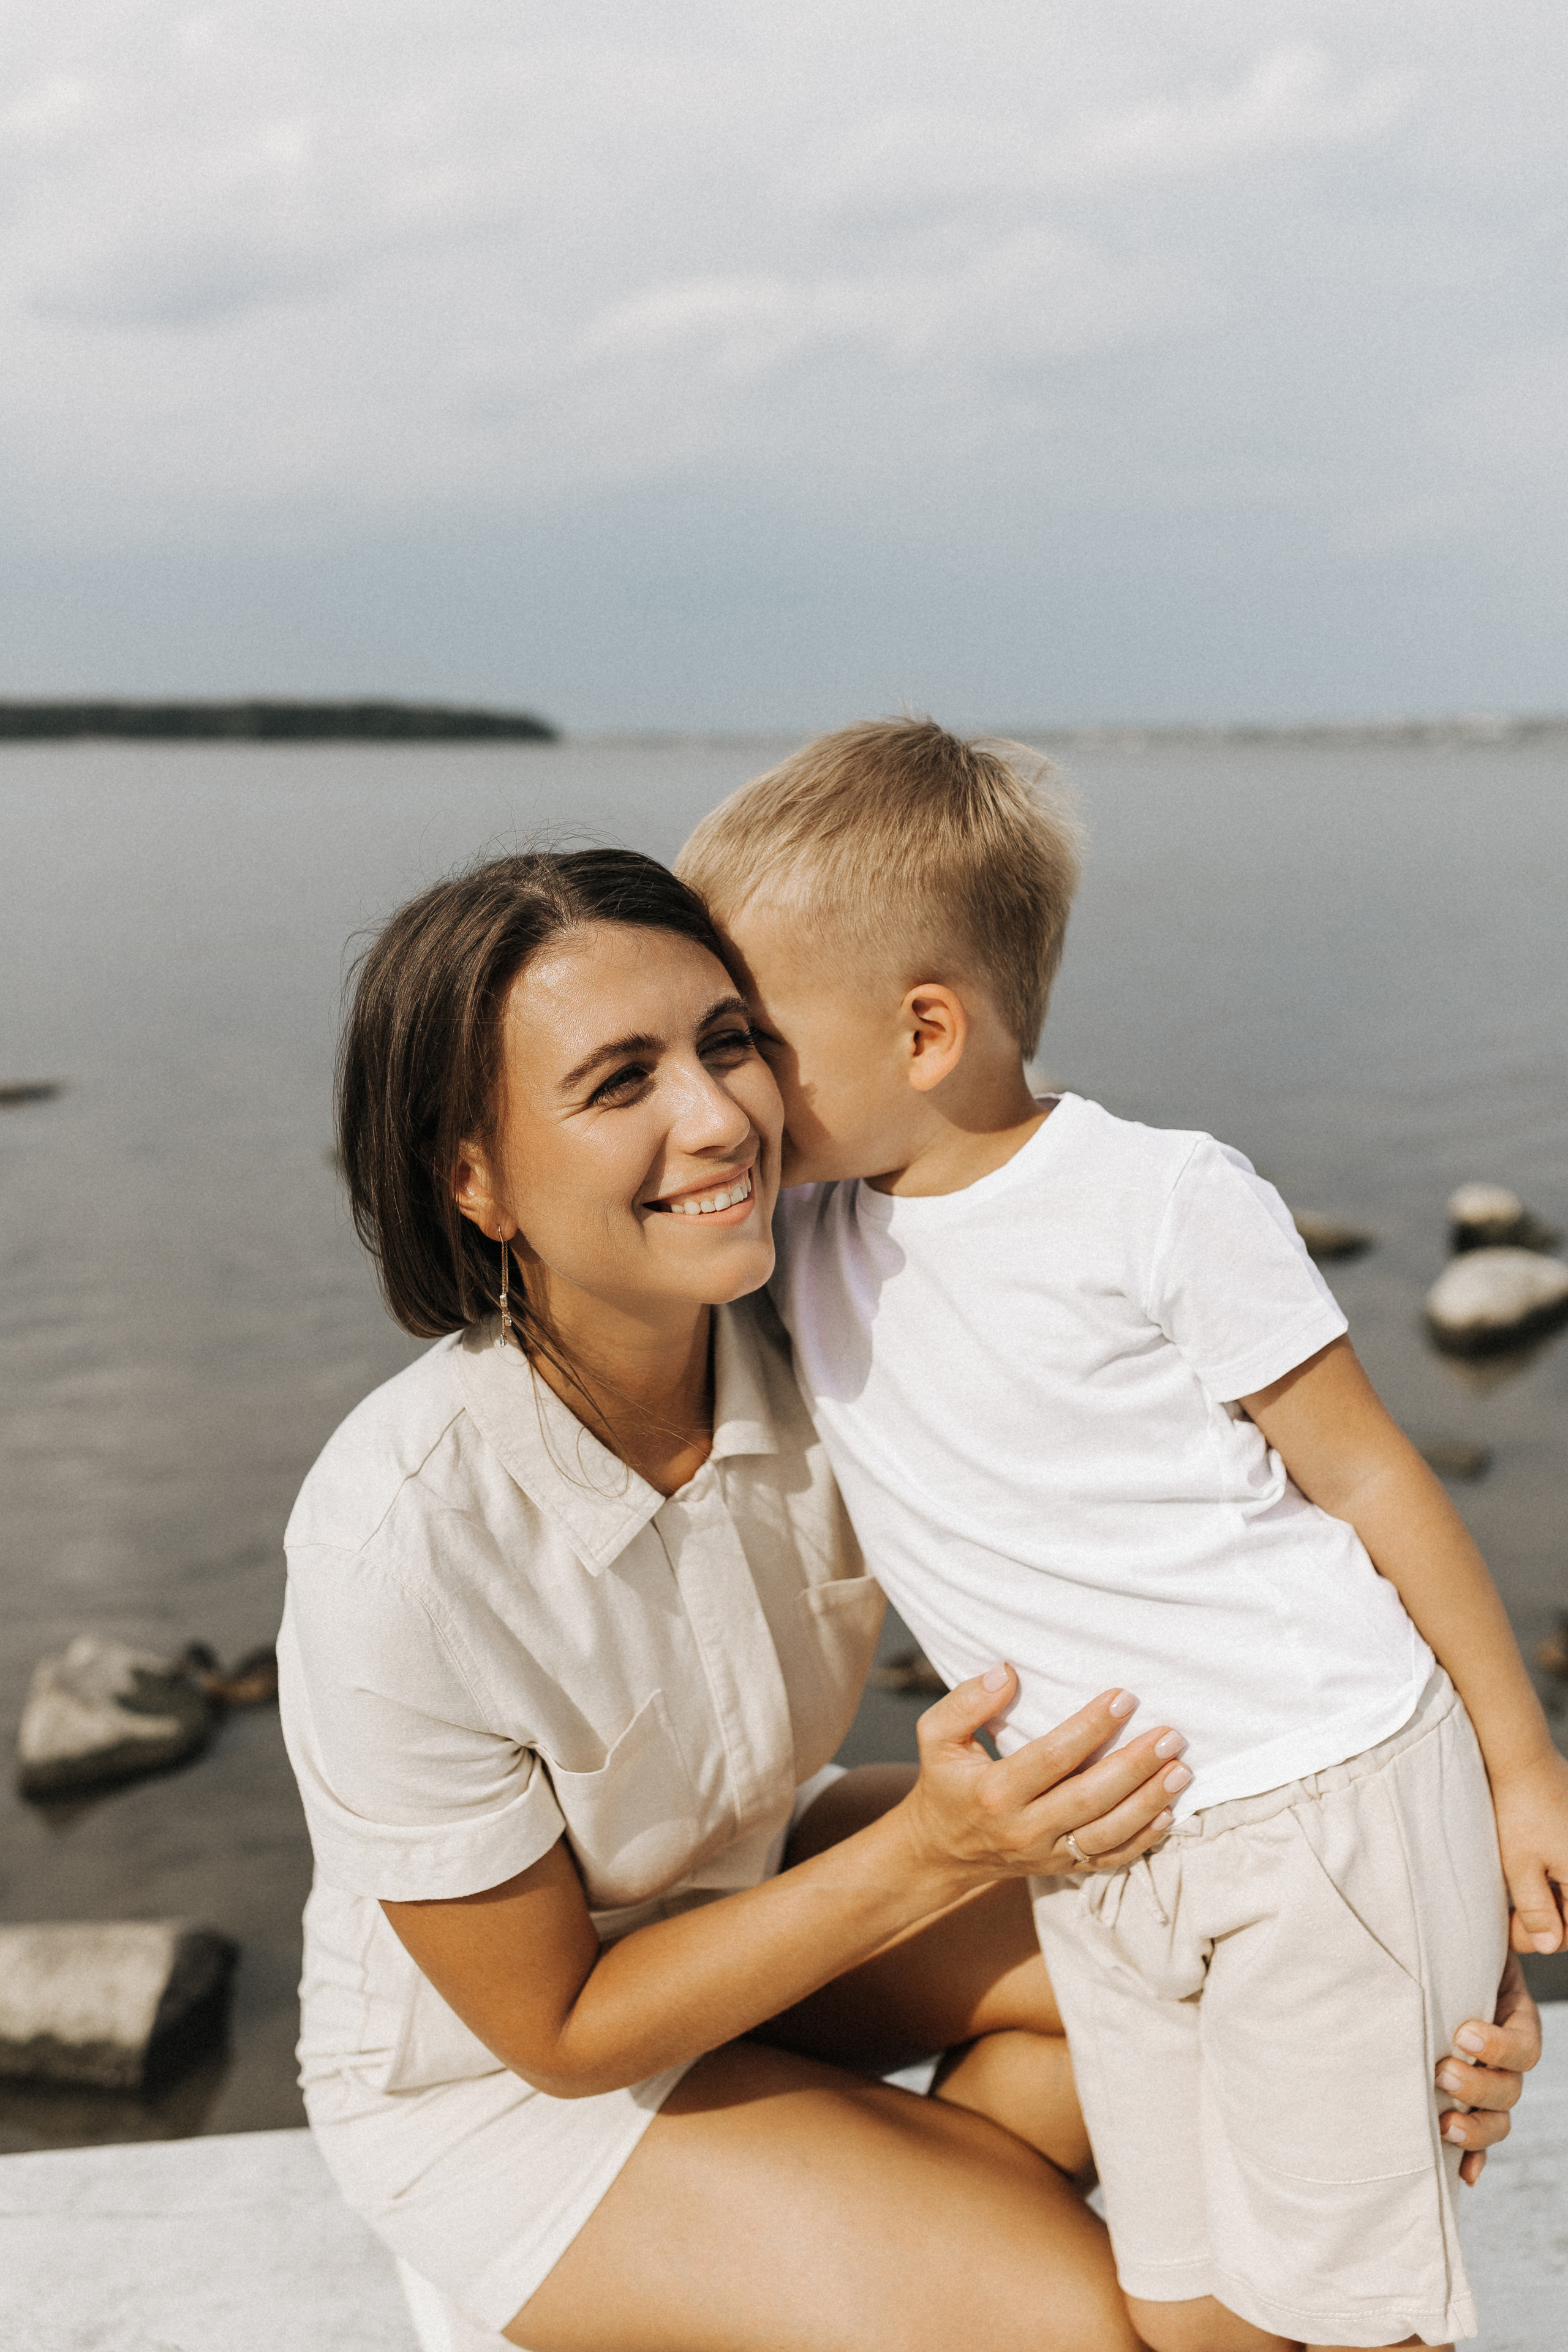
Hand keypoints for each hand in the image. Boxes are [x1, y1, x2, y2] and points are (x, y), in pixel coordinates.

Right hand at [899, 1665, 1187, 1885]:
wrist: (941, 1851)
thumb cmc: (945, 1782)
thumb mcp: (935, 1737)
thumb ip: (965, 1702)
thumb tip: (1006, 1672)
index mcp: (994, 1791)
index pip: (1052, 1757)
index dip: (1091, 1727)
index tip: (1124, 1698)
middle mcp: (1023, 1828)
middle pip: (1090, 1798)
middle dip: (1135, 1766)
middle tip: (1170, 1736)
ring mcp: (1046, 1854)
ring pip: (1107, 1833)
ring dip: (1149, 1802)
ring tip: (1180, 1770)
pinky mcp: (1063, 1869)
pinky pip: (1110, 1859)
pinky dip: (1142, 1839)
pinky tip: (1167, 1812)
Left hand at [1436, 1952, 1541, 2183]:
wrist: (1425, 1959)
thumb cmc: (1446, 1944)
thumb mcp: (1467, 1940)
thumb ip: (1491, 1940)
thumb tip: (1522, 1930)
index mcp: (1514, 2016)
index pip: (1525, 2045)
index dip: (1499, 2046)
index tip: (1463, 2033)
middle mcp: (1505, 2056)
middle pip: (1510, 2088)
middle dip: (1479, 2087)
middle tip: (1442, 2073)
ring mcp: (1488, 2083)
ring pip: (1498, 2119)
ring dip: (1476, 2129)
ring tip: (1445, 2125)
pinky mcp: (1465, 2103)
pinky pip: (1479, 2142)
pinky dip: (1472, 2158)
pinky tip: (1463, 2173)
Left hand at [1491, 1746, 1567, 1952]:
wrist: (1521, 1754)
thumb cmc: (1519, 1809)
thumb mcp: (1520, 1866)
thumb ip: (1537, 1909)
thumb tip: (1551, 1945)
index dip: (1539, 1938)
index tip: (1507, 1931)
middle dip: (1543, 1918)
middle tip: (1507, 1916)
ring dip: (1547, 1897)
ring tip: (1513, 1889)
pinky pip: (1565, 1864)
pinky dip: (1550, 1873)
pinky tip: (1526, 1866)